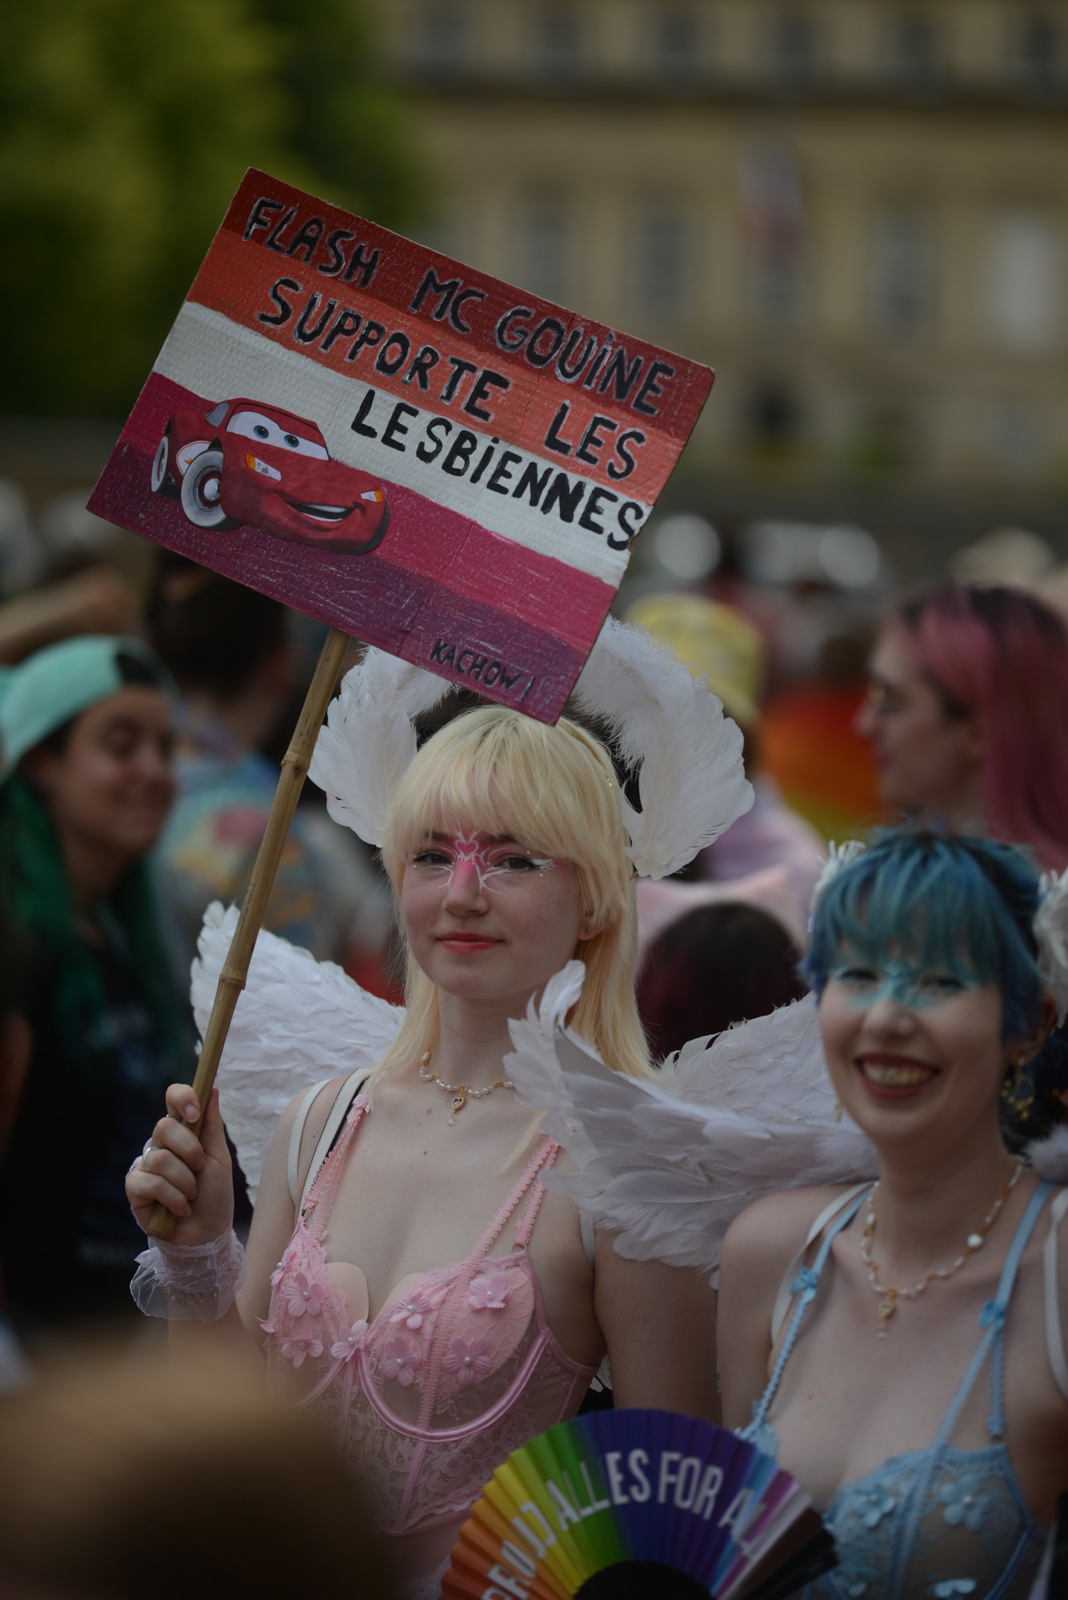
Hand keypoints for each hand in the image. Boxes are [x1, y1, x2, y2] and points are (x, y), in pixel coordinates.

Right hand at [125, 1085, 234, 1245]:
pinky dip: (173, 1198)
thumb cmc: (215, 1195)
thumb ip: (212, 1126)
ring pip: (160, 1158)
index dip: (182, 1097)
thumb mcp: (220, 1158)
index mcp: (183, 1132)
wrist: (207, 1233)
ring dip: (185, 1181)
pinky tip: (180, 1209)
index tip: (195, 1112)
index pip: (173, 1099)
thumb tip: (212, 1089)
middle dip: (189, 1150)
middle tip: (200, 1169)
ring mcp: (145, 1165)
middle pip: (164, 1127)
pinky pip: (151, 1182)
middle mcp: (161, 1144)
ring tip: (192, 1196)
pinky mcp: (135, 1188)